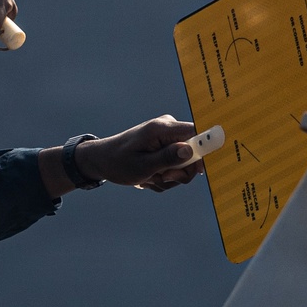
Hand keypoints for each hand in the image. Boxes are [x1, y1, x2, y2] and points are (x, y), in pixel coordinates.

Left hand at [79, 117, 200, 190]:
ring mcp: (168, 138)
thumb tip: (191, 151)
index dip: (204, 151)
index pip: (196, 132)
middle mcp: (169, 129)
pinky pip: (176, 167)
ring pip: (184, 165)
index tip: (199, 170)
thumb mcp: (142, 166)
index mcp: (162, 128)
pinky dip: (163, 177)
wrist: (102, 161)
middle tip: (160, 179)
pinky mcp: (167, 147)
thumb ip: (167, 158)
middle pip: (194, 154)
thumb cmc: (118, 163)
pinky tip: (149, 177)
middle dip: (178, 173)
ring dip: (168, 178)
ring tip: (149, 178)